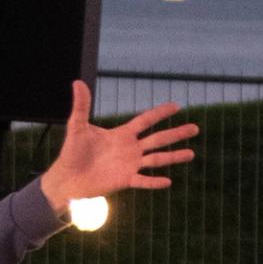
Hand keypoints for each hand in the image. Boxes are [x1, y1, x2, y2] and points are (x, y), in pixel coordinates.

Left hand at [34, 82, 195, 210]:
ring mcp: (129, 165)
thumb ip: (82, 105)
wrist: (67, 178)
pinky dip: (154, 182)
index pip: (145, 120)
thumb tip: (77, 82)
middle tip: (195, 128)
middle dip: (176, 134)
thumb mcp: (77, 126)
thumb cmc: (72, 152)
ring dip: (174, 157)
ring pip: (157, 159)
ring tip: (191, 153)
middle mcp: (130, 149)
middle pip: (158, 139)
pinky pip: (143, 181)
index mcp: (122, 134)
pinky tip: (168, 181)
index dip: (160, 113)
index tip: (176, 106)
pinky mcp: (124, 180)